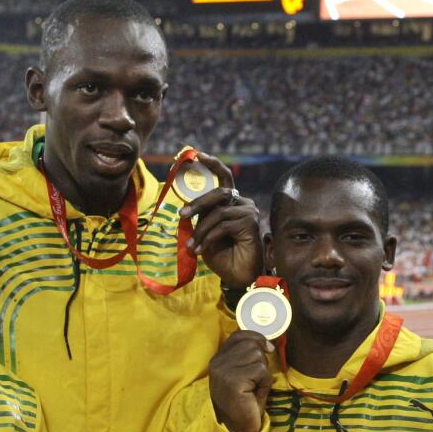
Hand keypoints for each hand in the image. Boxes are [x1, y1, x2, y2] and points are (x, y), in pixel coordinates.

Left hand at [180, 151, 262, 289]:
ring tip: (193, 246)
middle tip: (182, 215)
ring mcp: (249, 212)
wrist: (238, 277)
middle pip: (219, 192)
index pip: (224, 177)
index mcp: (231, 203)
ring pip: (218, 212)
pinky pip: (223, 225)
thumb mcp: (205, 234)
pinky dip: (208, 238)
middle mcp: (242, 204)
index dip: (212, 164)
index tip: (197, 155)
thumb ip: (201, 218)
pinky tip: (201, 250)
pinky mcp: (250, 224)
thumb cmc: (223, 256)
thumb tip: (185, 208)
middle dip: (198, 203)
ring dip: (201, 229)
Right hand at [208, 330, 273, 431]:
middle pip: (250, 344)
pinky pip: (260, 371)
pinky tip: (255, 394)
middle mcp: (217, 363)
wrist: (239, 428)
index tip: (267, 347)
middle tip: (256, 379)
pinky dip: (264, 383)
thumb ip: (249, 356)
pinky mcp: (233, 380)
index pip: (238, 335)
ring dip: (263, 373)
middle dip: (261, 360)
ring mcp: (223, 371)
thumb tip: (267, 344)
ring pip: (257, 356)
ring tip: (255, 388)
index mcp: (218, 359)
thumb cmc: (245, 402)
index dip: (255, 337)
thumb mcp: (245, 374)